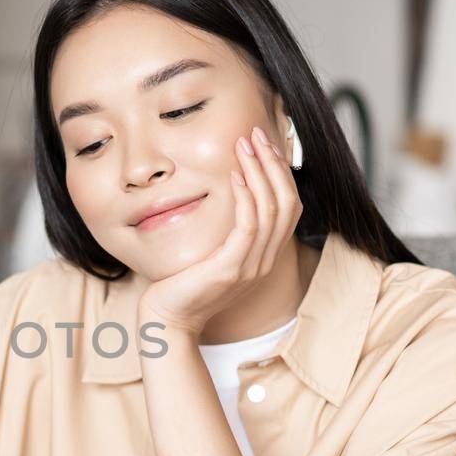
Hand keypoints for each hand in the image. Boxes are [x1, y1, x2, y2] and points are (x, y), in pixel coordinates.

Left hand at [137, 126, 302, 337]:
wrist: (167, 321)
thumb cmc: (182, 284)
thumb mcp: (212, 253)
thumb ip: (226, 230)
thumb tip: (226, 193)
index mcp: (263, 256)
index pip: (288, 207)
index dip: (280, 173)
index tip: (265, 144)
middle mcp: (264, 261)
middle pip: (287, 203)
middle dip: (273, 164)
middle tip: (255, 134)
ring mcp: (251, 267)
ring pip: (271, 209)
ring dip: (259, 172)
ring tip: (243, 146)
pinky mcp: (231, 269)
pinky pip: (248, 227)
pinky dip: (245, 198)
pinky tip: (234, 176)